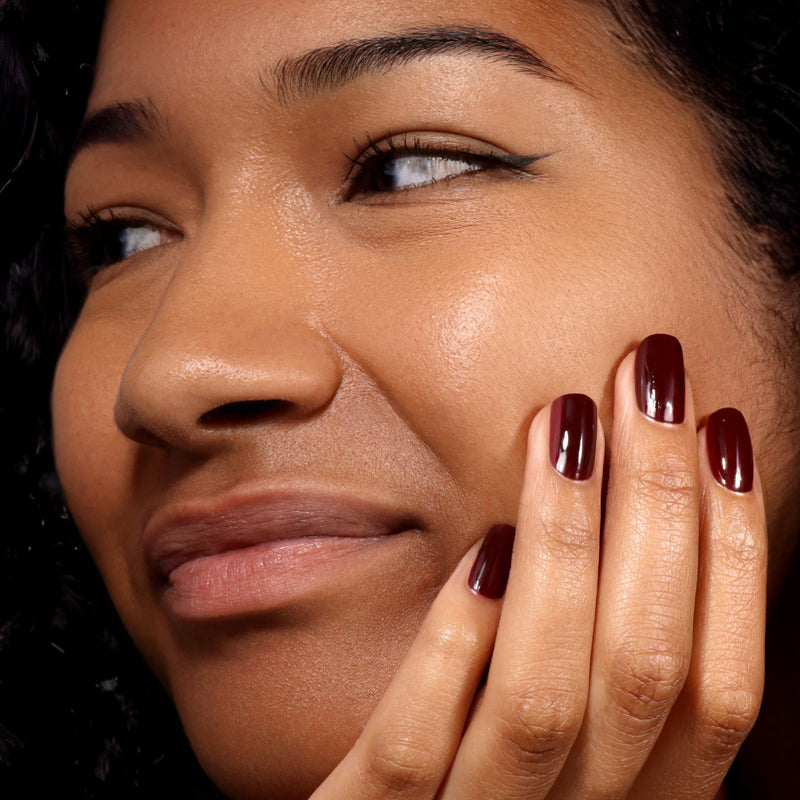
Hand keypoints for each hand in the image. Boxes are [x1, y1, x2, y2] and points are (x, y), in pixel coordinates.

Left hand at [310, 335, 766, 799]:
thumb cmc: (481, 771)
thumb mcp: (563, 738)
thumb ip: (596, 661)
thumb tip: (642, 518)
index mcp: (635, 799)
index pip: (718, 688)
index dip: (733, 551)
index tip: (719, 429)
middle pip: (644, 670)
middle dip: (658, 504)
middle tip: (643, 375)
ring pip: (542, 701)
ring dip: (565, 546)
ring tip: (564, 420)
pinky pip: (414, 753)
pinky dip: (456, 647)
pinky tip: (481, 550)